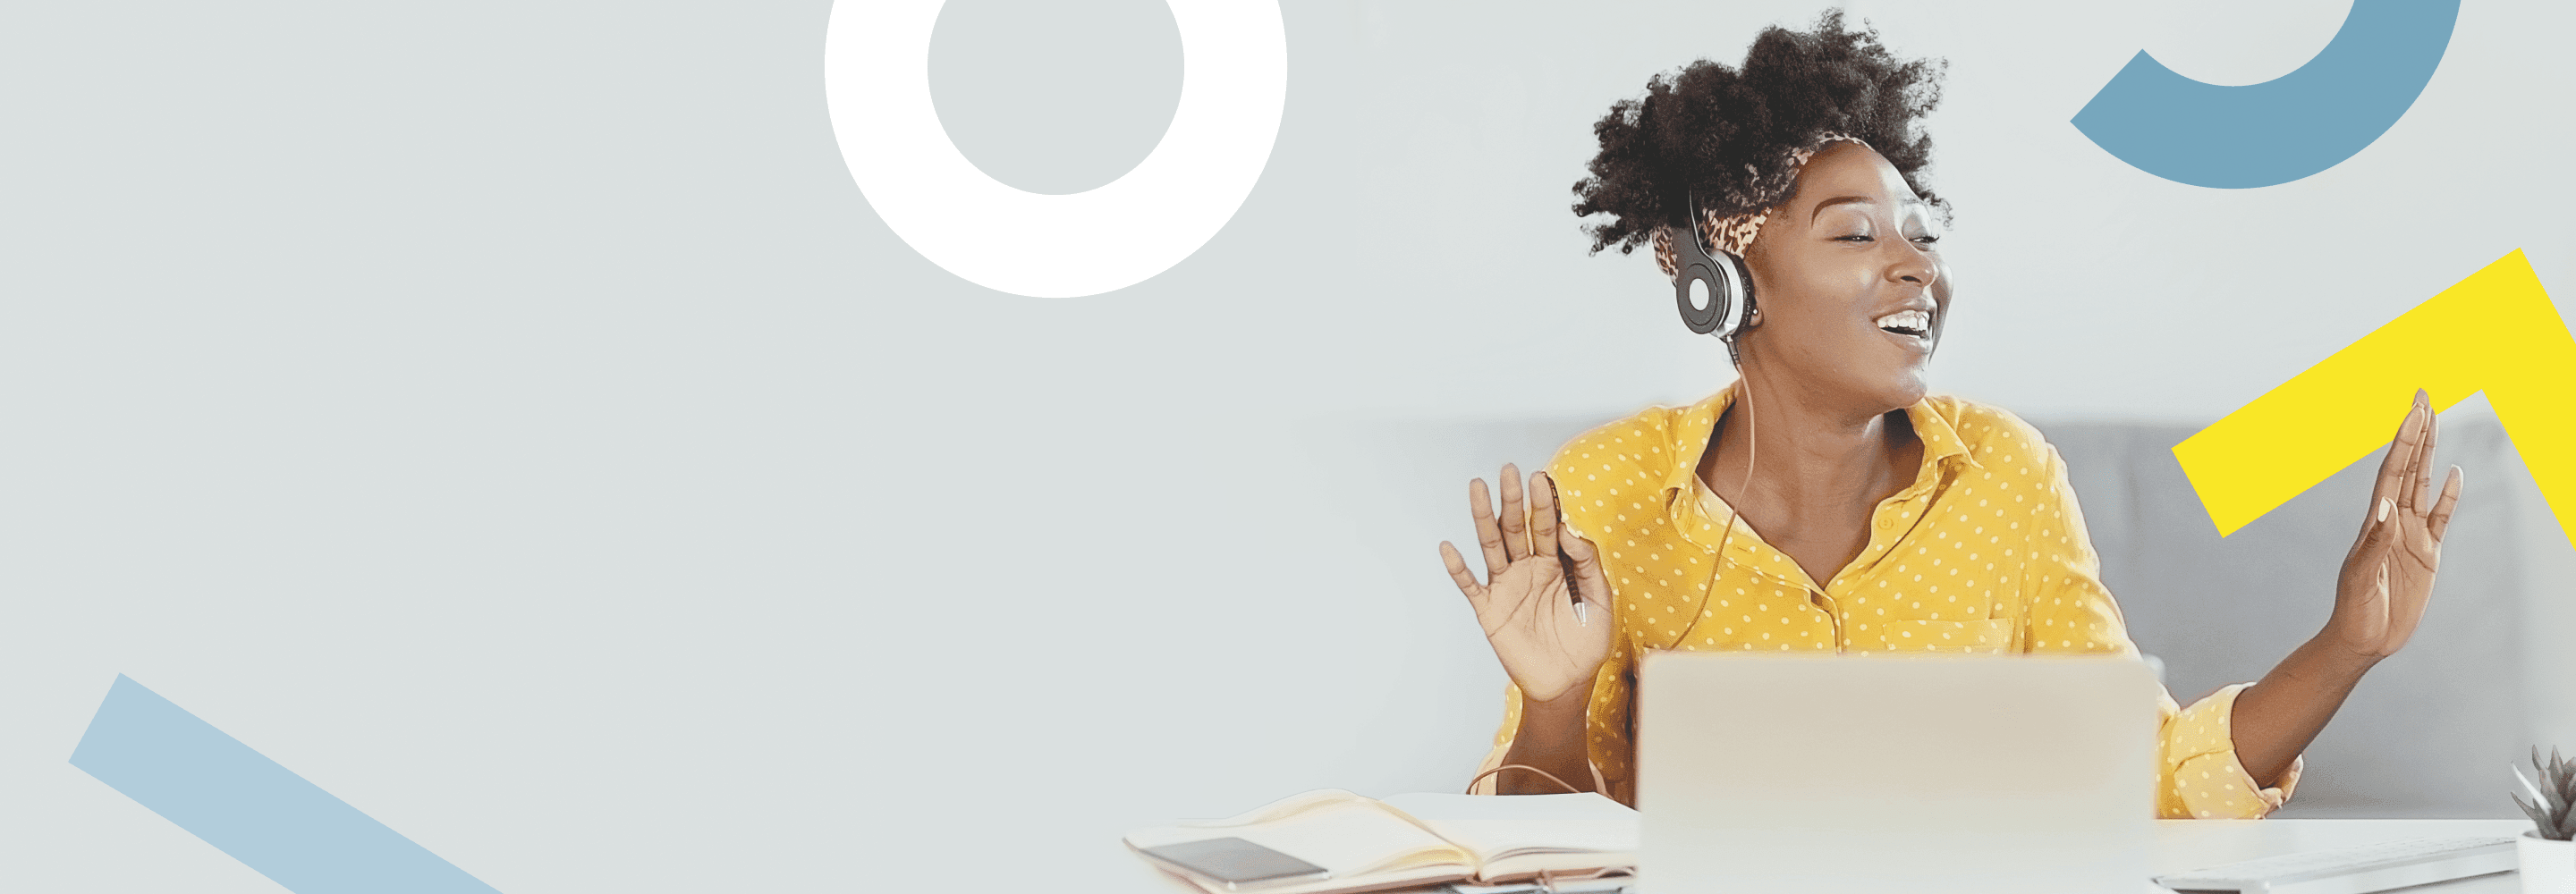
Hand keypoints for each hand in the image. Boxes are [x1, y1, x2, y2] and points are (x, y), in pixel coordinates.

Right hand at [1439, 465, 1614, 703]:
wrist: (1567, 683)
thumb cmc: (1586, 642)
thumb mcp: (1600, 599)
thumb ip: (1588, 563)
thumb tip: (1570, 531)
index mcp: (1556, 564)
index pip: (1548, 526)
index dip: (1545, 503)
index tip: (1541, 478)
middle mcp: (1528, 569)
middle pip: (1517, 527)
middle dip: (1513, 499)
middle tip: (1509, 471)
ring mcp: (1506, 587)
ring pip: (1492, 546)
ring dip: (1483, 517)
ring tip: (1477, 487)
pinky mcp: (1490, 610)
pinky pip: (1470, 586)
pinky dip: (1458, 568)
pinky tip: (1449, 547)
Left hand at [2327, 389, 2463, 659]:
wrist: (2363, 640)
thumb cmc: (2355, 611)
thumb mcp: (2361, 579)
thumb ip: (2373, 545)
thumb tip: (2385, 509)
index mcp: (2375, 523)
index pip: (2392, 471)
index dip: (2404, 440)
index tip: (2414, 409)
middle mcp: (2392, 521)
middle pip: (2407, 466)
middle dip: (2416, 431)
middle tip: (2423, 396)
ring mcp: (2410, 535)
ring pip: (2422, 484)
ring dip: (2429, 453)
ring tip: (2434, 420)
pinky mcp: (2427, 554)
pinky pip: (2440, 518)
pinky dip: (2447, 496)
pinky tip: (2454, 474)